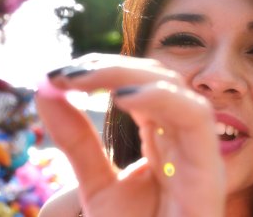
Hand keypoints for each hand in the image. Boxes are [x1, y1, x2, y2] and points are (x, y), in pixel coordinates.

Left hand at [35, 53, 224, 216]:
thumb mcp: (94, 186)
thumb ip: (75, 139)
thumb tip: (44, 88)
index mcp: (163, 140)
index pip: (141, 85)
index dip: (102, 71)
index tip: (56, 75)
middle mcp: (184, 142)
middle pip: (159, 79)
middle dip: (110, 67)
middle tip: (63, 74)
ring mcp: (200, 155)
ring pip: (176, 90)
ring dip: (128, 74)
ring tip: (81, 79)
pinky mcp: (208, 175)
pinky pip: (195, 120)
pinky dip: (161, 98)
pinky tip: (122, 96)